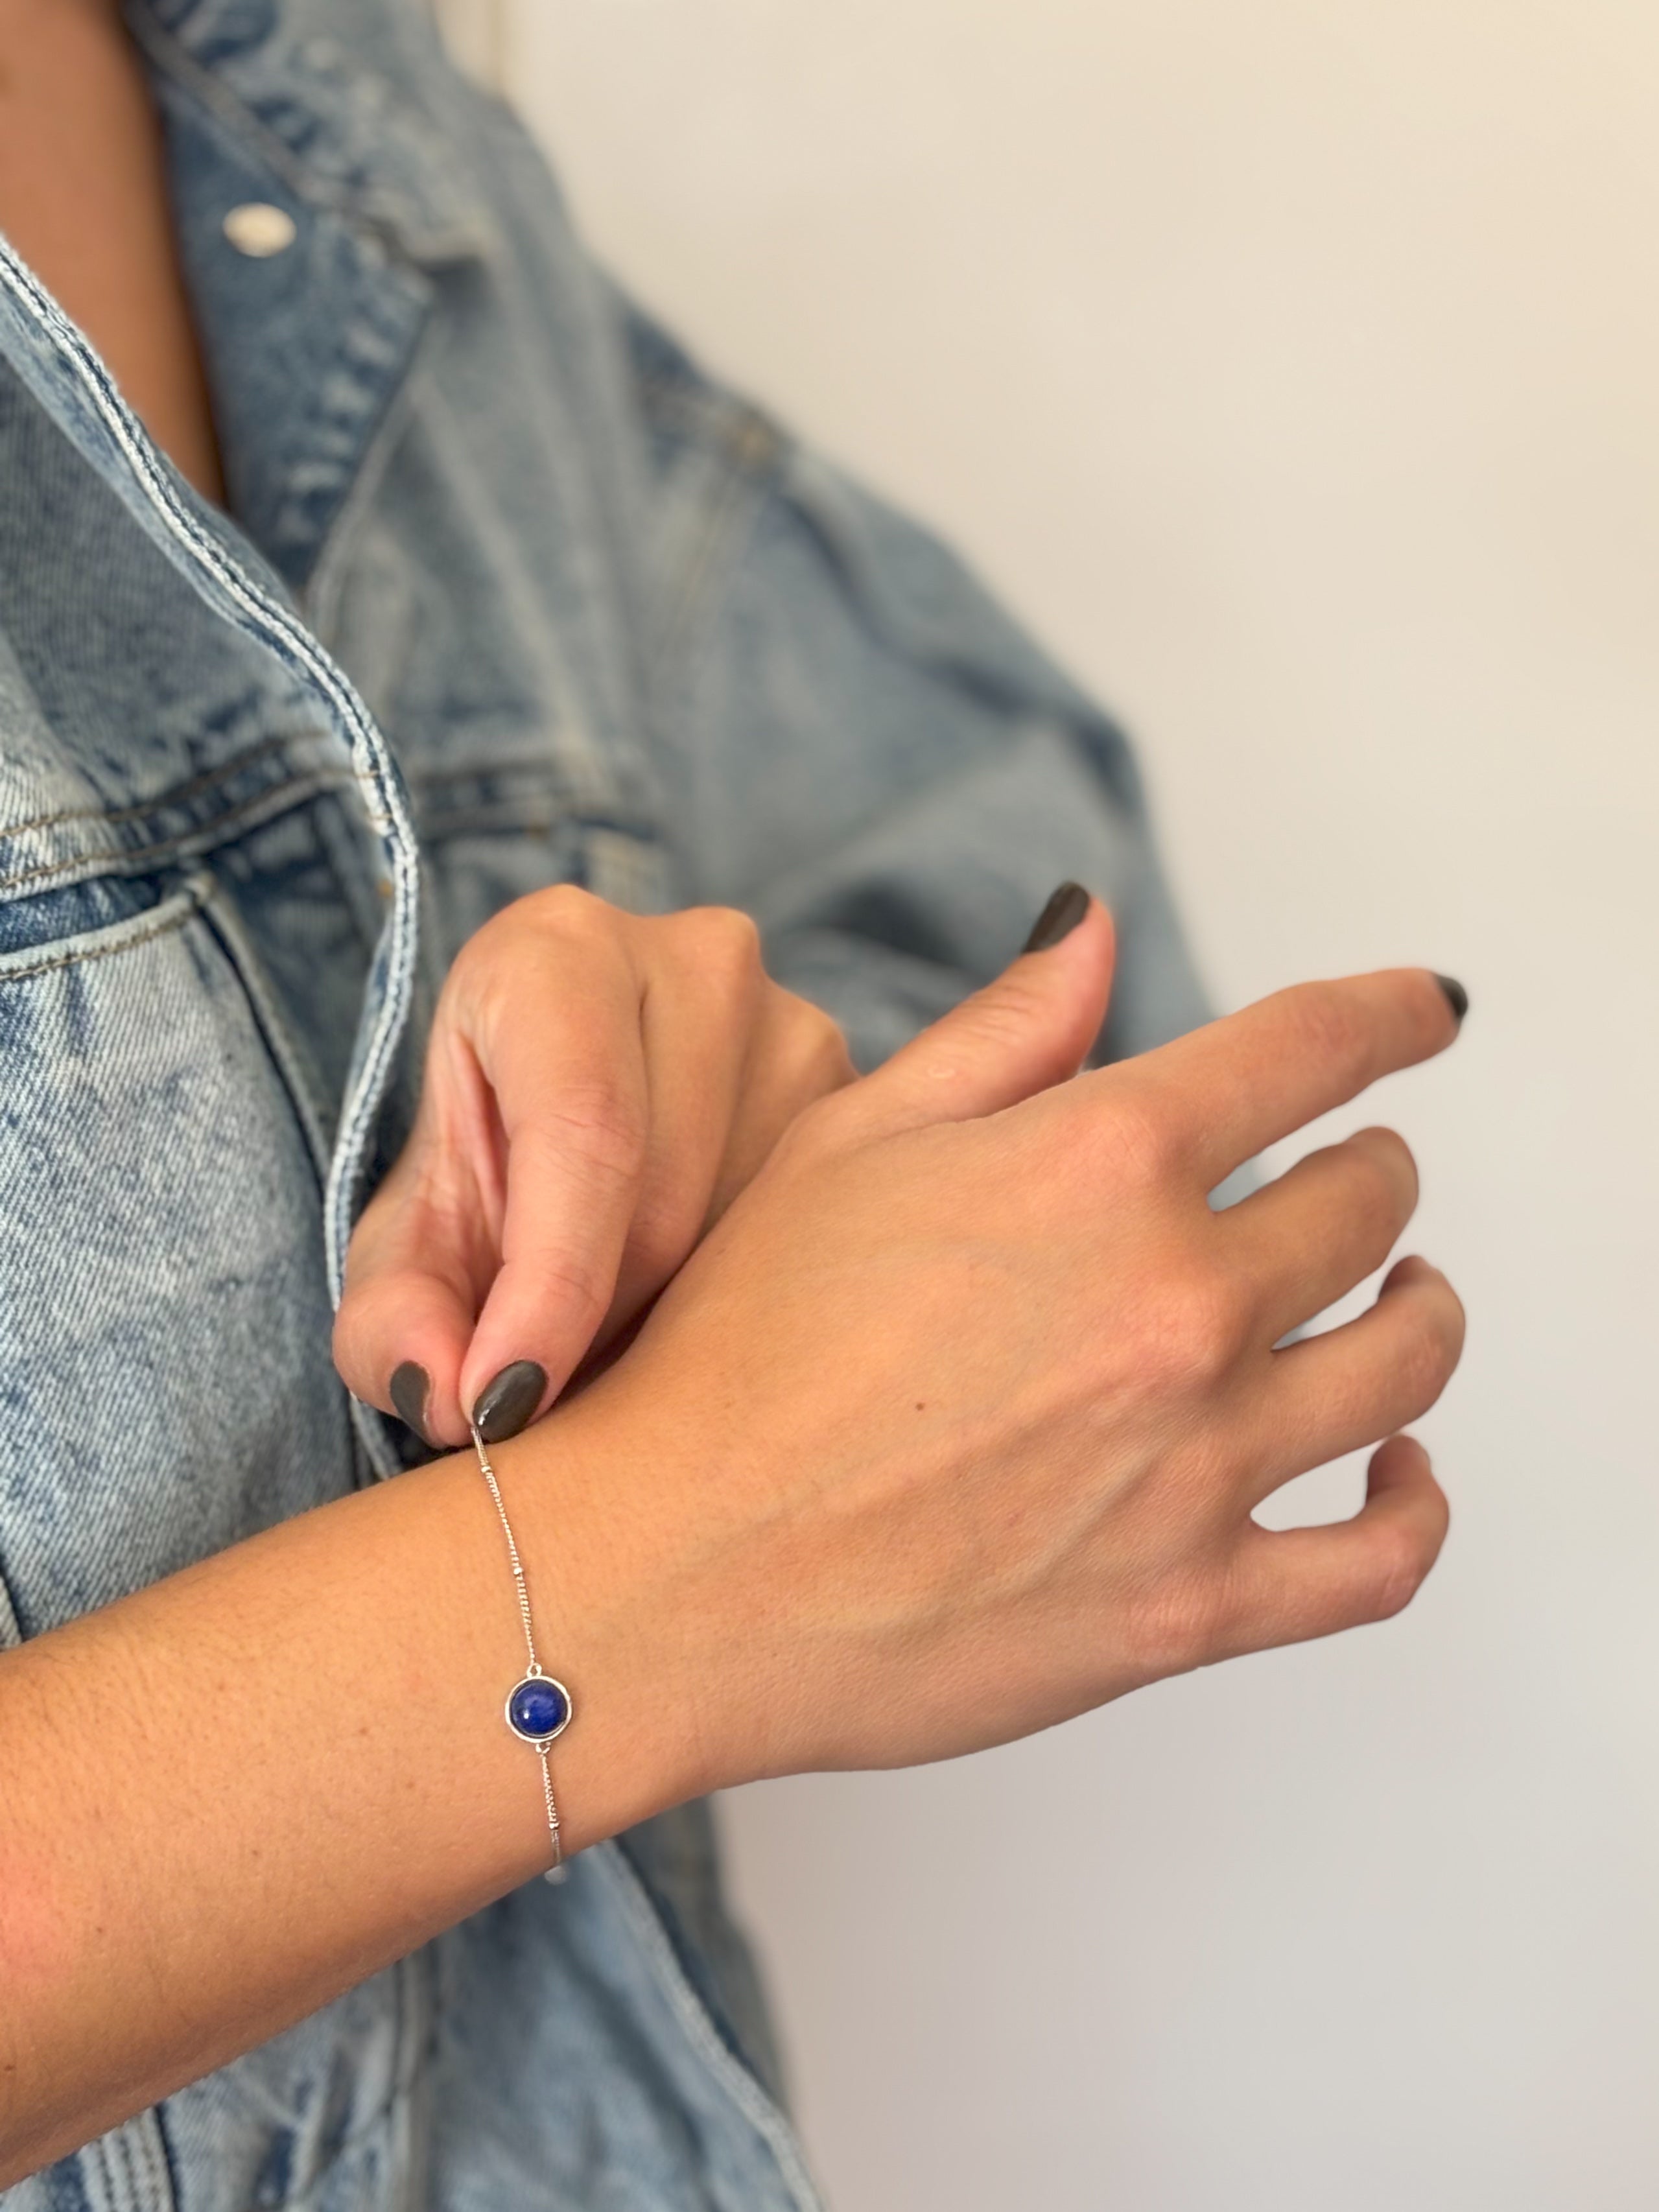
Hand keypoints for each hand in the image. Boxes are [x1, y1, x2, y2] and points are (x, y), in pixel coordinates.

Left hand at [333, 887, 855, 1447]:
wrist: (574, 1106)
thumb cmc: (486, 1166)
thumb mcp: (411, 1242)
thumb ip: (392, 1318)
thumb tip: (441, 1392)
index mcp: (556, 952)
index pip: (582, 1128)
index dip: (549, 1287)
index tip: (505, 1402)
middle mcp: (694, 960)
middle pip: (667, 1198)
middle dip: (600, 1324)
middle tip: (550, 1386)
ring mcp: (795, 1023)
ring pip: (753, 1231)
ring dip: (679, 1323)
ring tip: (617, 1334)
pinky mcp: (862, 1090)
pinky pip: (814, 1233)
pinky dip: (749, 1299)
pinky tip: (698, 1309)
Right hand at [516, 895, 1464, 1796]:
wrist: (674, 1571)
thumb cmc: (736, 1346)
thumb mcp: (848, 1141)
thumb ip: (1001, 1032)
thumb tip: (1098, 926)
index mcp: (1099, 1163)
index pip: (1311, 1051)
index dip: (1389, 1015)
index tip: (1426, 1011)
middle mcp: (1178, 1299)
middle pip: (1368, 1204)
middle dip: (1371, 1173)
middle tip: (1349, 1177)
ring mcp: (1199, 1460)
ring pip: (1405, 1362)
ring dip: (1420, 1307)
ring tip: (1401, 1294)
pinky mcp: (1193, 1603)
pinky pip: (1382, 1556)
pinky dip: (1418, 1503)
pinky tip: (1402, 1466)